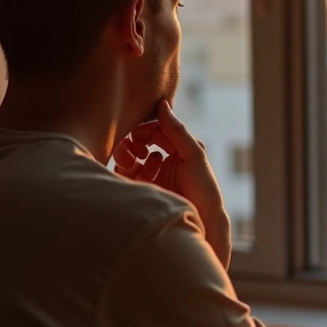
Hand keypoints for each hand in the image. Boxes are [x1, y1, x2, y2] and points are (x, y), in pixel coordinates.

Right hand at [114, 101, 231, 268]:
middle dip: (134, 141)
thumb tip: (163, 105)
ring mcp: (151, 175)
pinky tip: (130, 172)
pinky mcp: (141, 189)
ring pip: (129, 156)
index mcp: (177, 148)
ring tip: (132, 162)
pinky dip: (122, 169)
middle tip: (136, 149)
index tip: (142, 135)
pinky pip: (123, 174)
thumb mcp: (193, 155)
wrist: (200, 222)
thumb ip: (177, 130)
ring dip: (126, 154)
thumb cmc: (203, 188)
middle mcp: (163, 160)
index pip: (156, 129)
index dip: (147, 128)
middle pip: (139, 141)